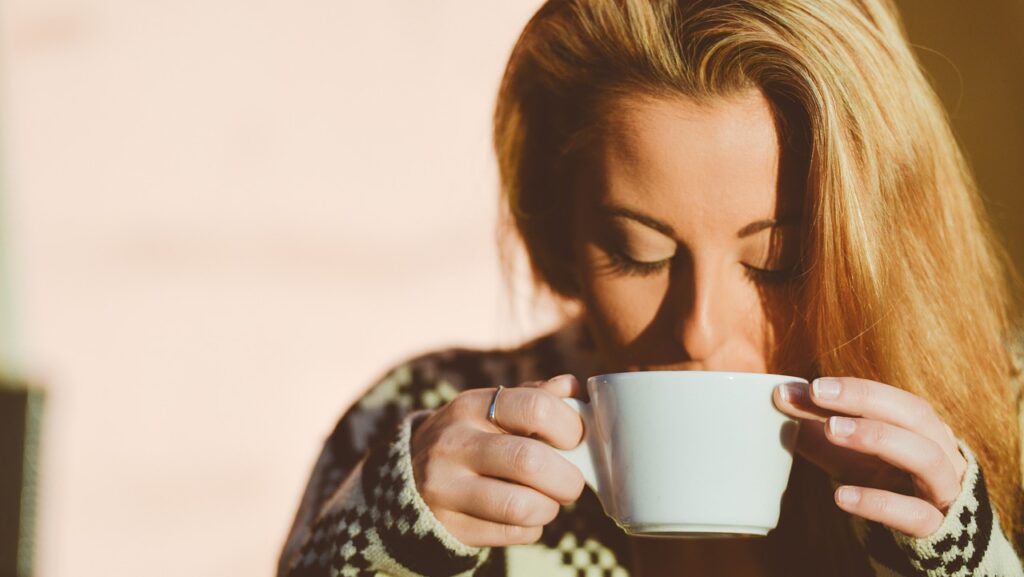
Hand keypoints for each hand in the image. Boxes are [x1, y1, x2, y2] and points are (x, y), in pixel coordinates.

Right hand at [409, 374, 585, 546]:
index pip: (536, 407)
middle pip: (530, 461)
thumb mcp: (491, 409)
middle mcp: (453, 443)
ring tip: (547, 501)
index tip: (575, 440)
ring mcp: (445, 487)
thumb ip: (533, 397)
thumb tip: (573, 388)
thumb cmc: (470, 438)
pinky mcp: (447, 526)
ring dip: (549, 508)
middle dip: (567, 478)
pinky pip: (510, 533)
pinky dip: (530, 528)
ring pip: (521, 506)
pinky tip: (523, 517)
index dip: (570, 427)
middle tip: (570, 482)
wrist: (408, 477)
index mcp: (471, 406)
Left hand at [773, 377, 967, 537]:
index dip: (855, 389)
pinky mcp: (936, 528)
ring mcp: (943, 490)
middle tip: (818, 393)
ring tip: (831, 429)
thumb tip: (780, 396)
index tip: (812, 386)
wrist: (923, 539)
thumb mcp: (847, 455)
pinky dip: (878, 502)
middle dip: (866, 399)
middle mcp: (942, 452)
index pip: (892, 399)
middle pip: (915, 415)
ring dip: (878, 437)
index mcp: (922, 430)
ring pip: (925, 457)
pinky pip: (914, 513)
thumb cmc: (883, 485)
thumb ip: (816, 428)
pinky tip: (840, 495)